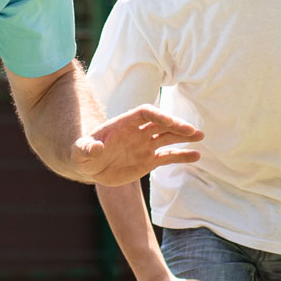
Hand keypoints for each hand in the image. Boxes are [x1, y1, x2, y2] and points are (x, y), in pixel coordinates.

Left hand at [74, 104, 202, 186]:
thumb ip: (86, 149)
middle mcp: (138, 131)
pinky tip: (196, 156)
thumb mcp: (80, 152)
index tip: (171, 122)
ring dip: (184, 136)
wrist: (90, 166)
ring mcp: (145, 144)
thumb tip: (96, 148)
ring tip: (200, 136)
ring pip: (168, 137)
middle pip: (161, 123)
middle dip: (177, 125)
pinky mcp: (149, 159)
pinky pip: (168, 156)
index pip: (145, 113)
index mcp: (124, 123)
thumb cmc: (83, 155)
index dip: (158, 116)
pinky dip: (182, 156)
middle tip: (193, 131)